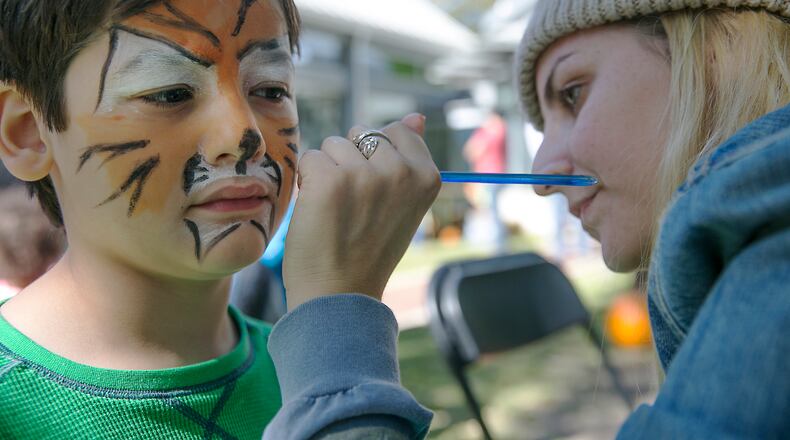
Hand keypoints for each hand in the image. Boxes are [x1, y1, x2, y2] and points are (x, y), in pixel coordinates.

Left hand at [283, 113, 440, 309]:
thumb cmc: (369, 250)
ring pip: (332, 145)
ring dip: (327, 172)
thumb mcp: (404, 203)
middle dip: (350, 161)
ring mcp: (365, 174)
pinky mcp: (329, 180)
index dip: (376, 158)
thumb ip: (410, 157)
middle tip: (354, 207)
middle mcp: (400, 171)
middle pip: (362, 134)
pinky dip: (307, 183)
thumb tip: (416, 116)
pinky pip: (309, 159)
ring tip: (335, 211)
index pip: (397, 131)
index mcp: (427, 176)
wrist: (341, 295)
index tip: (375, 196)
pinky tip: (317, 212)